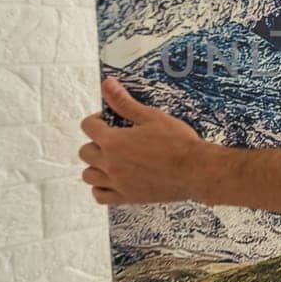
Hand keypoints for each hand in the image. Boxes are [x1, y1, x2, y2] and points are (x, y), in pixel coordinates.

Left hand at [77, 78, 211, 205]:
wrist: (196, 171)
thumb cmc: (177, 142)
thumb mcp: (151, 117)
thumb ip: (124, 103)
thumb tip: (107, 84)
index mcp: (113, 142)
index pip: (87, 126)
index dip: (97, 120)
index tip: (111, 120)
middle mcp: (110, 164)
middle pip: (85, 152)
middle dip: (95, 142)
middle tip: (115, 139)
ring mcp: (117, 183)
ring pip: (88, 175)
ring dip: (96, 165)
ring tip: (113, 160)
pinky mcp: (127, 197)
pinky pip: (100, 196)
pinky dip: (101, 188)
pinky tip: (114, 179)